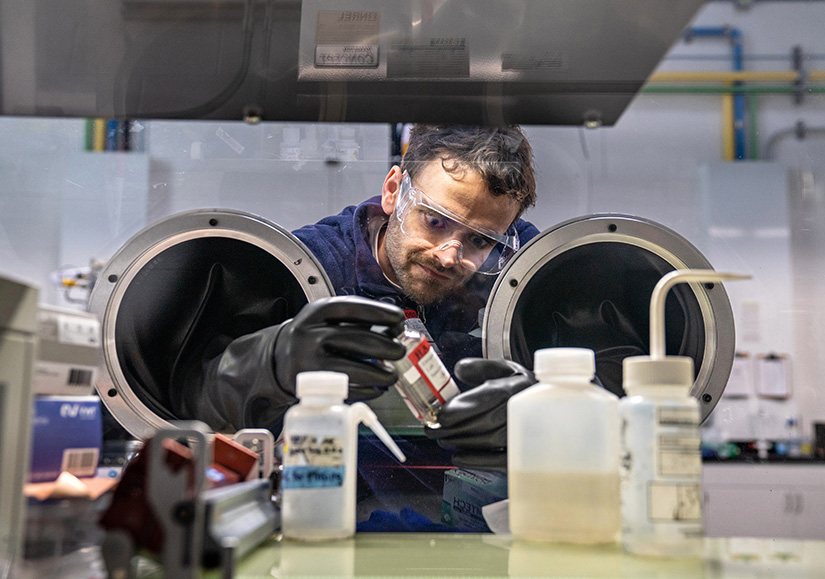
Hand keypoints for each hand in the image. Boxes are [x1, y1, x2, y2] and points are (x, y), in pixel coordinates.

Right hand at [273, 296, 405, 400]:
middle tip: (399, 350)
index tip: (399, 319)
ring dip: (381, 373)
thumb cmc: (313, 335)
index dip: (380, 313)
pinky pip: (347, 390)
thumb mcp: (327, 318)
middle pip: (359, 340)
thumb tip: (396, 328)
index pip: (353, 308)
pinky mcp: (310, 385)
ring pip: (355, 369)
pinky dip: (368, 390)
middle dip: (387, 347)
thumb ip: (358, 319)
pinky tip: (377, 387)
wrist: (279, 357)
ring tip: (392, 374)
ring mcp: (308, 361)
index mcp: (317, 312)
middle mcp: (310, 334)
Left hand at [425, 358, 535, 469]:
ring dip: (462, 441)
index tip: (441, 414)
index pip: (489, 397)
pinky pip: (500, 459)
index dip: (462, 407)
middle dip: (455, 427)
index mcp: (517, 386)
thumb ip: (480, 367)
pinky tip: (459, 456)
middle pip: (486, 421)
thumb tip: (459, 369)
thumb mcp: (504, 368)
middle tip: (434, 429)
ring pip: (491, 440)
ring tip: (443, 439)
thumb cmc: (521, 388)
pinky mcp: (524, 452)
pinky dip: (477, 459)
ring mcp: (527, 433)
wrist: (550, 405)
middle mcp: (525, 409)